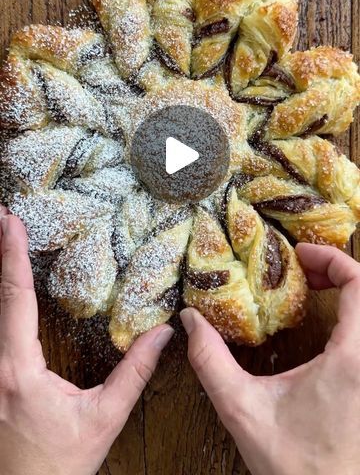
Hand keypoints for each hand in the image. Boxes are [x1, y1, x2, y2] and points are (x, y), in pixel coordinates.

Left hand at [0, 207, 173, 474]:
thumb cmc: (59, 464)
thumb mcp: (102, 419)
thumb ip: (133, 374)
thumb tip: (164, 334)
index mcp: (17, 369)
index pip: (14, 299)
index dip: (12, 256)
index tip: (10, 221)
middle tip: (2, 215)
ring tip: (3, 237)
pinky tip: (6, 287)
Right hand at [181, 243, 359, 474]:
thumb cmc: (296, 464)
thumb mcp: (243, 409)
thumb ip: (212, 362)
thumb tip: (191, 322)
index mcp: (352, 358)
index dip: (333, 258)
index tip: (300, 253)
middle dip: (337, 269)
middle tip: (301, 268)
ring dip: (347, 289)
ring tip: (311, 285)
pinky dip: (352, 312)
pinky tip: (323, 320)